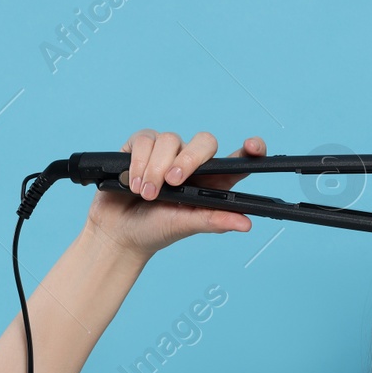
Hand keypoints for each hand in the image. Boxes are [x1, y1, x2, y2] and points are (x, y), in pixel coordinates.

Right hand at [85, 129, 264, 258]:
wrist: (118, 232)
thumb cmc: (157, 230)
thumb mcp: (186, 226)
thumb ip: (214, 221)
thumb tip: (246, 224)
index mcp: (213, 182)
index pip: (239, 160)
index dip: (251, 149)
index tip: (253, 146)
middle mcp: (193, 163)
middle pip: (205, 141)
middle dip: (189, 159)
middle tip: (173, 182)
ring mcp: (167, 152)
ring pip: (170, 139)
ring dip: (155, 169)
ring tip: (145, 194)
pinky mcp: (142, 147)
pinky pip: (145, 140)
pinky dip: (138, 162)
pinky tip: (131, 183)